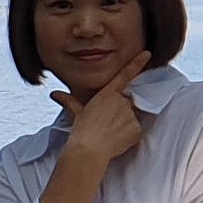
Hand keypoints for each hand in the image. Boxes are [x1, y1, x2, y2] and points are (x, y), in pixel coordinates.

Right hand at [54, 53, 156, 168]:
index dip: (137, 63)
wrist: (89, 149)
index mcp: (108, 94)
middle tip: (108, 124)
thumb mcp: (77, 113)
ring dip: (125, 124)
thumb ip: (69, 101)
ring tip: (111, 133)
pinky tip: (118, 140)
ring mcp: (130, 114)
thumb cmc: (82, 131)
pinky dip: (130, 135)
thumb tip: (55, 94)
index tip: (147, 53)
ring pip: (132, 117)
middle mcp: (121, 101)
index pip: (125, 75)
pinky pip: (136, 130)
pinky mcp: (136, 128)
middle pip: (127, 103)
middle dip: (121, 112)